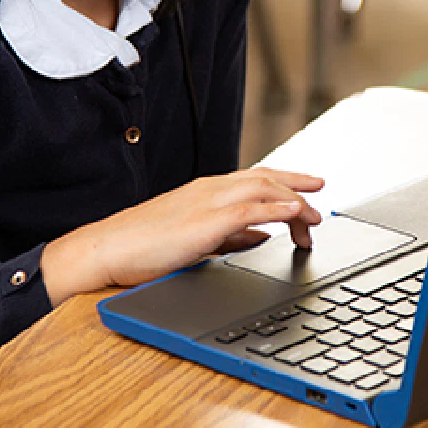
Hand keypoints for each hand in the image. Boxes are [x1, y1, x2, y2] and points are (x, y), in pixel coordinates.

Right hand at [41, 167, 325, 304]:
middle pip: (266, 178)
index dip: (286, 183)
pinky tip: (295, 213)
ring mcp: (207, 203)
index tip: (308, 191)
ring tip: (315, 215)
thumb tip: (260, 237)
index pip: (255, 179)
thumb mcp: (195, 239)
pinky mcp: (204, 222)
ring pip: (263, 188)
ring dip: (295, 200)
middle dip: (298, 186)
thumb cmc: (141, 247)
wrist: (105, 249)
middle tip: (321, 196)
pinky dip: (277, 208)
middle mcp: (210, 190)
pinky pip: (249, 209)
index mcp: (206, 192)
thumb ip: (229, 236)